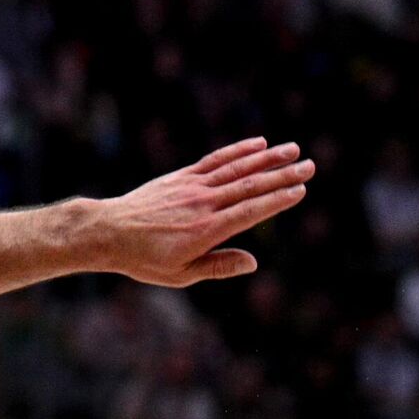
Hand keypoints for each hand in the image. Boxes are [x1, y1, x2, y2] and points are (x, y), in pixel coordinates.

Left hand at [90, 137, 313, 286]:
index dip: (277, 200)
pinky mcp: (181, 176)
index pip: (250, 211)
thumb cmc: (144, 259)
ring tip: (293, 149)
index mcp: (206, 230)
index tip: (301, 190)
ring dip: (266, 158)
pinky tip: (258, 144)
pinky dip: (237, 151)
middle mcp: (202, 203)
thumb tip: (253, 262)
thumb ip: (218, 267)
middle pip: (249, 185)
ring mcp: (191, 186)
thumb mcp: (180, 274)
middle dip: (282, 175)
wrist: (108, 231)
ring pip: (235, 168)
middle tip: (311, 165)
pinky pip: (214, 161)